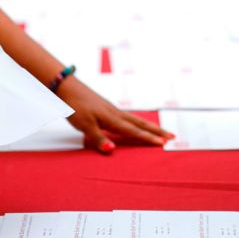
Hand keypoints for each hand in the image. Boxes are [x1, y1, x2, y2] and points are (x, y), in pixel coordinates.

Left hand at [56, 78, 174, 153]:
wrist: (66, 87)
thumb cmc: (74, 106)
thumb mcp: (83, 125)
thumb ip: (98, 138)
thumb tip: (113, 150)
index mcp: (111, 119)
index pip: (134, 131)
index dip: (148, 138)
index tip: (163, 144)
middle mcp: (115, 113)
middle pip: (140, 123)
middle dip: (156, 131)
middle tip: (172, 136)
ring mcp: (112, 109)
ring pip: (135, 119)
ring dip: (149, 126)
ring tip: (160, 131)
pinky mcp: (106, 108)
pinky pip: (127, 117)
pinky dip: (137, 122)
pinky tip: (136, 124)